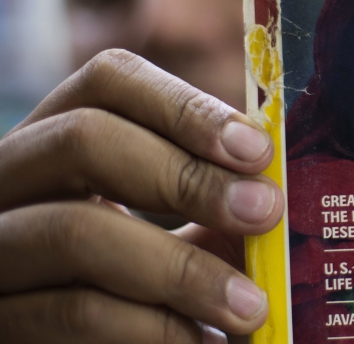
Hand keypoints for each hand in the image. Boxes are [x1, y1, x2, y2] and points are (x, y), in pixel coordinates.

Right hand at [0, 49, 283, 342]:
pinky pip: (69, 311)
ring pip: (72, 229)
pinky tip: (203, 342)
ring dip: (181, 269)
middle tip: (263, 214)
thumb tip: (281, 183)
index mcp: (60, 145)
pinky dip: (150, 329)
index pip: (107, 82)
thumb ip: (218, 205)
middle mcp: (9, 183)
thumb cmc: (146, 297)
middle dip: (186, 175)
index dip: (186, 106)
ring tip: (249, 307)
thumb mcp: (180, 238)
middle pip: (82, 138)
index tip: (259, 152)